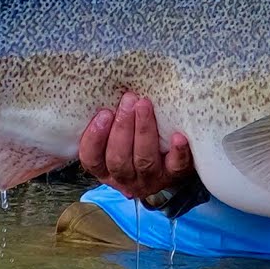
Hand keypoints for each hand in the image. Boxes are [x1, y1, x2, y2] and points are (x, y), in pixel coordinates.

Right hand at [78, 92, 193, 199]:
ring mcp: (150, 179)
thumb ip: (110, 120)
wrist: (169, 161)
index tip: (104, 114)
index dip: (95, 138)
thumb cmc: (136, 140)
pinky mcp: (174, 176)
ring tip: (144, 105)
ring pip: (144, 160)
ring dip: (144, 131)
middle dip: (122, 128)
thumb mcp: (116, 135)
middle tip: (129, 100)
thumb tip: (108, 89)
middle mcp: (125, 178)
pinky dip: (177, 152)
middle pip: (118, 159)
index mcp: (105, 169)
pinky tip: (178, 137)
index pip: (92, 159)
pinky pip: (176, 167)